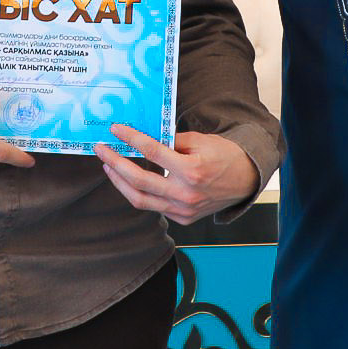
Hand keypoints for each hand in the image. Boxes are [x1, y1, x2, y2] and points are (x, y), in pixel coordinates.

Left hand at [94, 125, 259, 224]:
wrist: (246, 180)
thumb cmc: (224, 156)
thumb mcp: (200, 140)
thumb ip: (171, 140)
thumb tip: (143, 137)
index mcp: (192, 170)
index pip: (152, 152)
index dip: (131, 139)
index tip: (115, 130)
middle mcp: (185, 194)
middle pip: (138, 180)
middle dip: (115, 163)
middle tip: (101, 150)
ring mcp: (183, 210)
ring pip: (140, 200)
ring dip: (120, 182)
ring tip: (109, 166)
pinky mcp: (183, 218)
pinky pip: (154, 206)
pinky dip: (139, 193)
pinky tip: (130, 180)